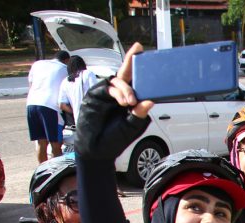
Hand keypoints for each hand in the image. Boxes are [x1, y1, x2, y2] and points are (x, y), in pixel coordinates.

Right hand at [74, 43, 153, 160]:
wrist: (96, 151)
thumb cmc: (115, 139)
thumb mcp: (132, 127)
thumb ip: (139, 114)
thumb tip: (150, 101)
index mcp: (129, 100)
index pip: (135, 82)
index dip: (138, 68)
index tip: (142, 51)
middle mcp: (117, 94)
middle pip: (125, 74)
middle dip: (131, 61)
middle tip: (137, 51)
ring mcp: (105, 94)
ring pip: (117, 81)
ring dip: (126, 89)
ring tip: (130, 102)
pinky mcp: (94, 96)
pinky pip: (106, 88)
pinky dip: (117, 93)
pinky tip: (124, 101)